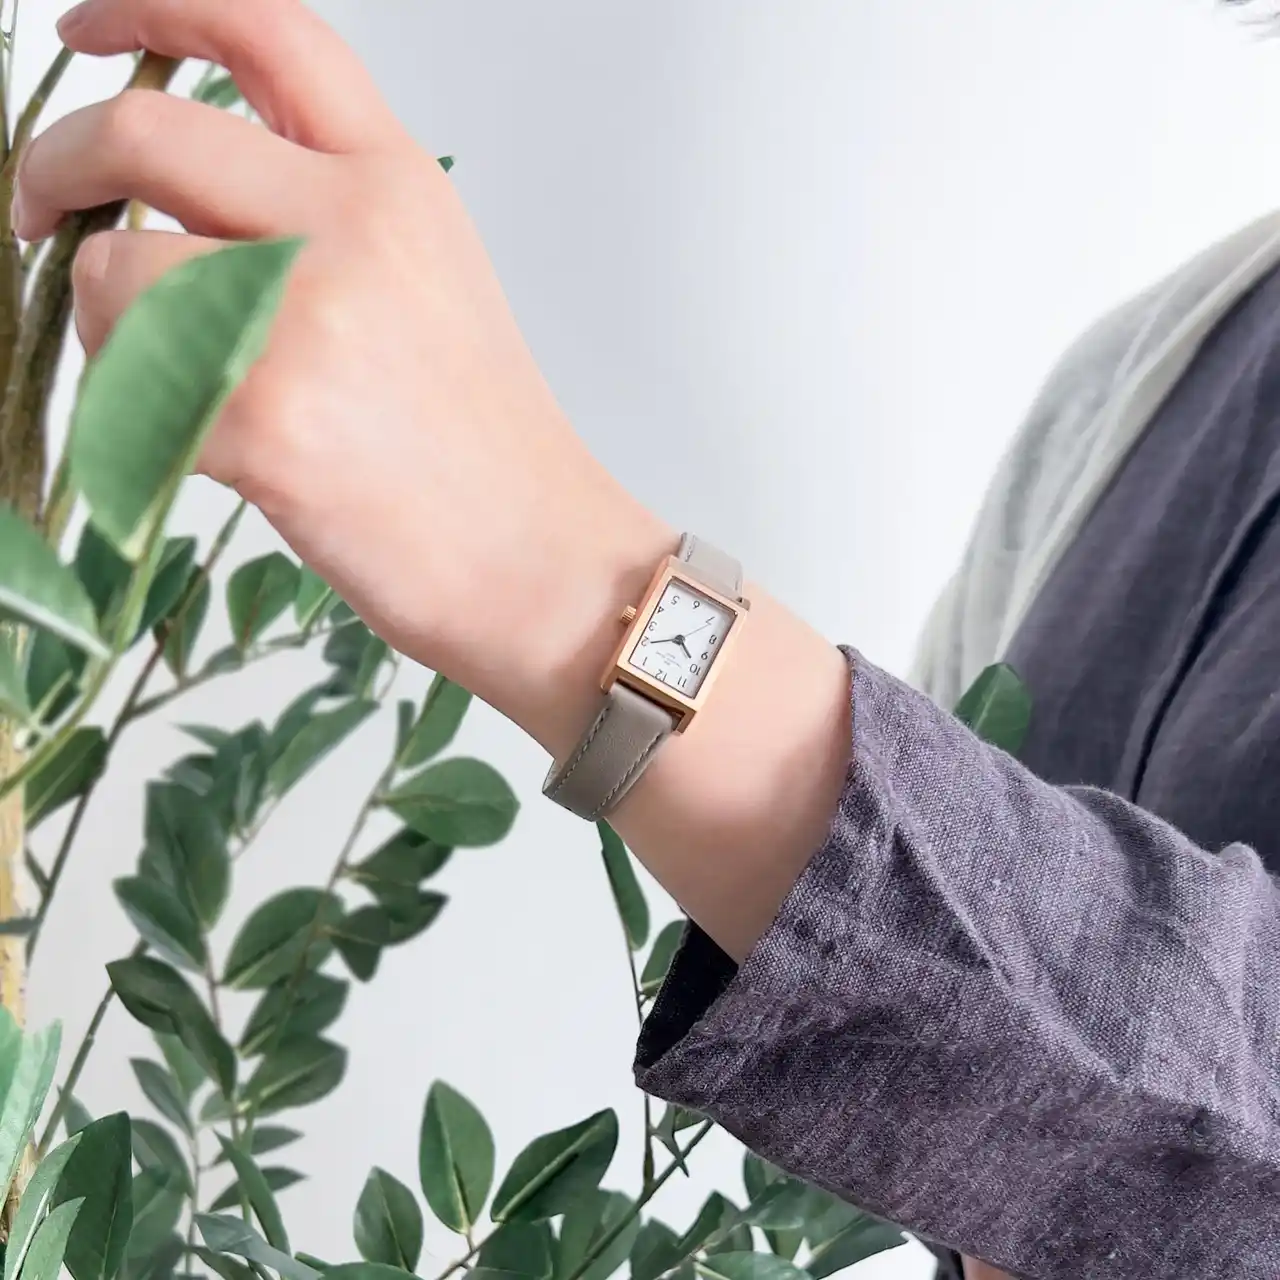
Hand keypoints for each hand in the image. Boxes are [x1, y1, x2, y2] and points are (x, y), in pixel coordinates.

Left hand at [36, 0, 852, 965]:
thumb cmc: (488, 453)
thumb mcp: (431, 286)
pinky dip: (129, 414)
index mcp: (400, 186)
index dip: (157, 7)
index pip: (268, 29)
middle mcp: (353, 225)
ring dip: (104, 326)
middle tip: (41, 212)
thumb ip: (326, 217)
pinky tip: (200, 449)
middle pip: (141, 129)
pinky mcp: (259, 415)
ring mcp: (303, 315)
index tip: (89, 31)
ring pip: (110, 269)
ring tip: (169, 388)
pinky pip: (122, 382)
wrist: (541, 565)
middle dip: (55, 167)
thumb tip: (185, 206)